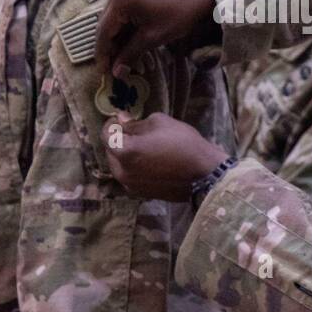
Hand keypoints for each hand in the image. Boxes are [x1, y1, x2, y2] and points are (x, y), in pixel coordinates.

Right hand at [95, 0, 219, 79]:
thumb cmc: (180, 13)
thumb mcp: (154, 36)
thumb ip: (130, 54)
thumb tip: (116, 72)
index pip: (103, 31)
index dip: (102, 54)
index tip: (103, 72)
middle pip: (107, 22)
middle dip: (111, 46)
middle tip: (114, 68)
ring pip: (115, 16)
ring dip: (118, 36)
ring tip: (124, 57)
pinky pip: (123, 7)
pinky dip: (126, 24)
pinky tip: (131, 40)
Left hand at [104, 111, 228, 201]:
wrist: (205, 174)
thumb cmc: (184, 143)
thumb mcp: (160, 123)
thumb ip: (136, 123)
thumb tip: (123, 121)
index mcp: (125, 152)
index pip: (106, 135)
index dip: (112, 124)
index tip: (123, 118)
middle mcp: (122, 172)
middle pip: (110, 152)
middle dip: (118, 140)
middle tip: (132, 131)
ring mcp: (131, 185)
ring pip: (119, 165)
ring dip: (125, 154)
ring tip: (141, 146)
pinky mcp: (141, 193)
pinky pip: (130, 176)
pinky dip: (134, 167)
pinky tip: (149, 160)